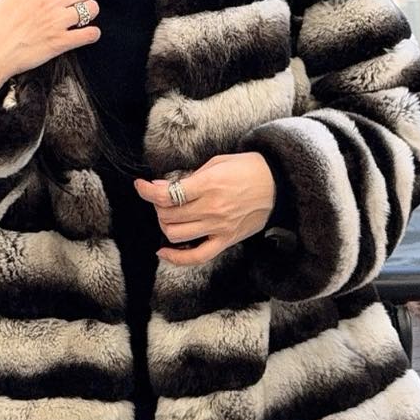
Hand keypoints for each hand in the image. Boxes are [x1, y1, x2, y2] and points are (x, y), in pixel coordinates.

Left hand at [133, 152, 277, 264]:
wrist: (279, 185)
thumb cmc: (248, 169)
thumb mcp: (218, 162)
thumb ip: (190, 176)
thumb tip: (162, 186)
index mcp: (210, 185)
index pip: (167, 194)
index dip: (147, 191)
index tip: (141, 186)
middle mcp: (212, 208)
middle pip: (167, 215)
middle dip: (157, 206)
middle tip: (161, 198)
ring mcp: (219, 227)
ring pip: (175, 234)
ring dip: (165, 225)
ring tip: (169, 216)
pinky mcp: (226, 241)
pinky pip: (196, 257)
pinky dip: (176, 257)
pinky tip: (164, 251)